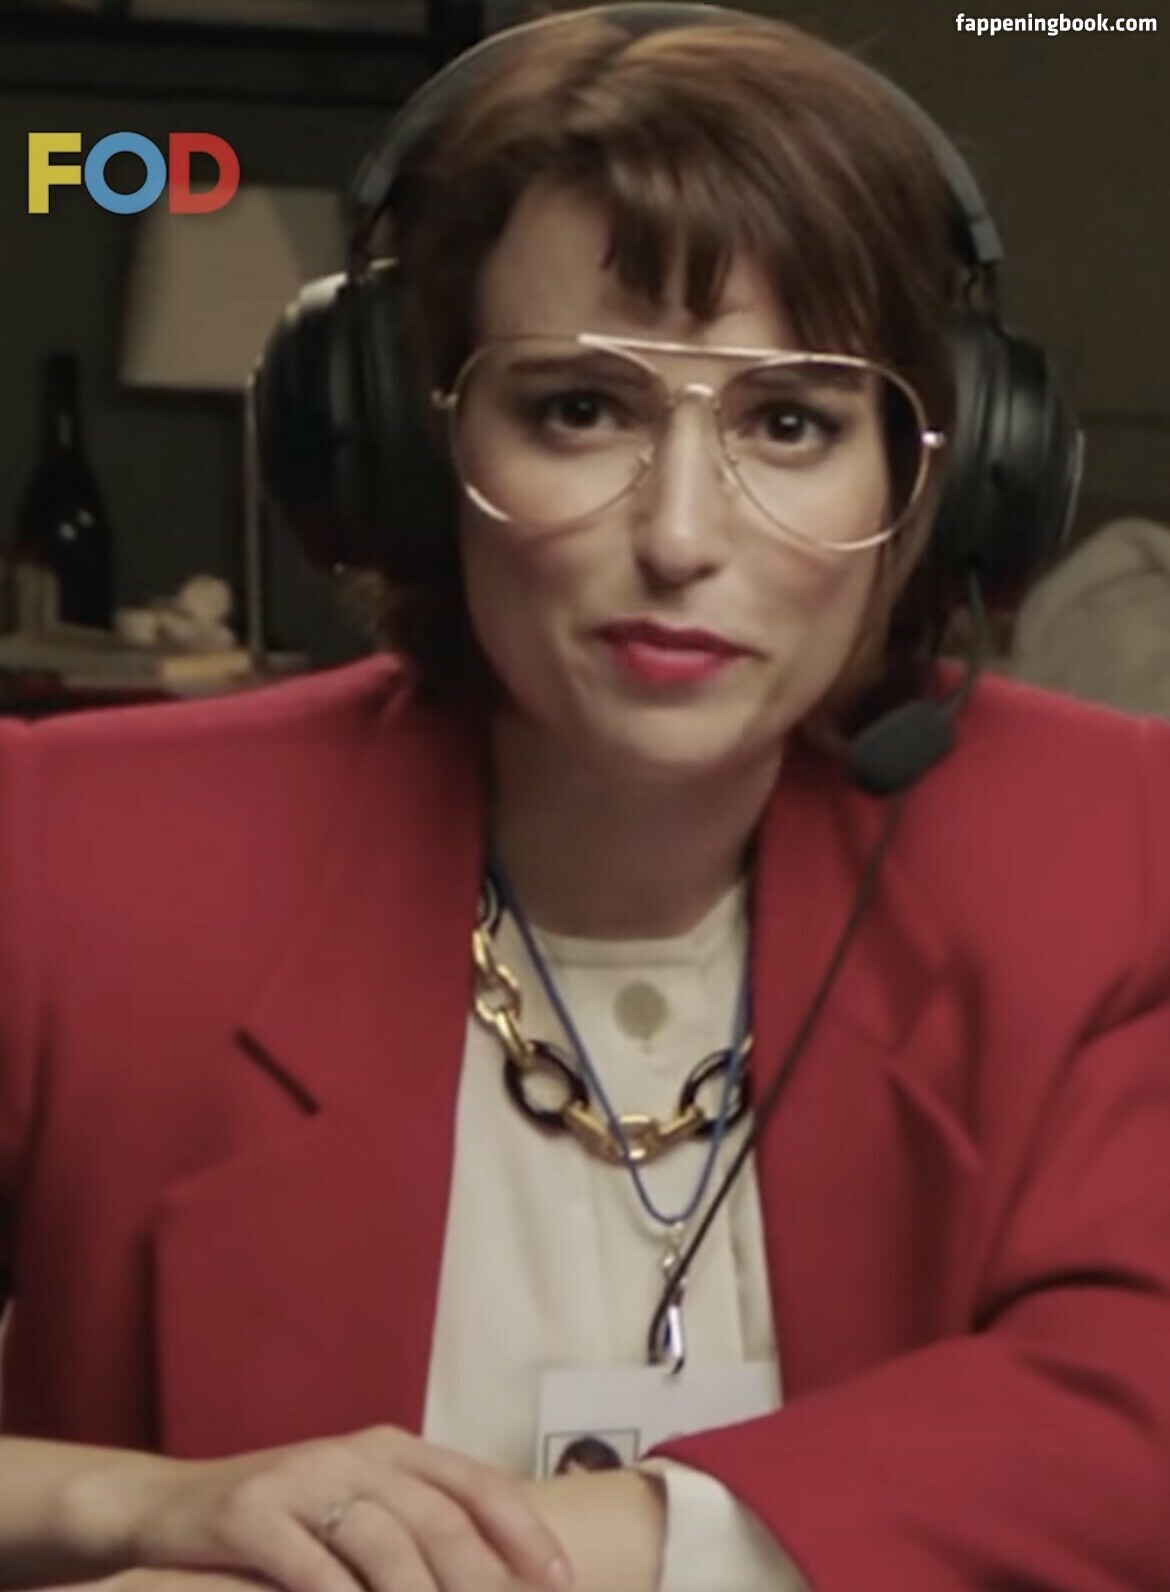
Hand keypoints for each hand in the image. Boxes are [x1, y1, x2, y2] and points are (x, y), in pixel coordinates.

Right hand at [109, 1427, 573, 1591]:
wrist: (166, 1509)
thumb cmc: (281, 1521)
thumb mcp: (354, 1508)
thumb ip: (416, 1530)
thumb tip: (499, 1581)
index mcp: (390, 1448)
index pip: (476, 1483)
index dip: (524, 1532)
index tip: (562, 1583)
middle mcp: (353, 1453)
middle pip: (437, 1518)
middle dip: (482, 1580)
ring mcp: (300, 1479)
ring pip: (383, 1543)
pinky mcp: (249, 1513)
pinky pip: (311, 1568)